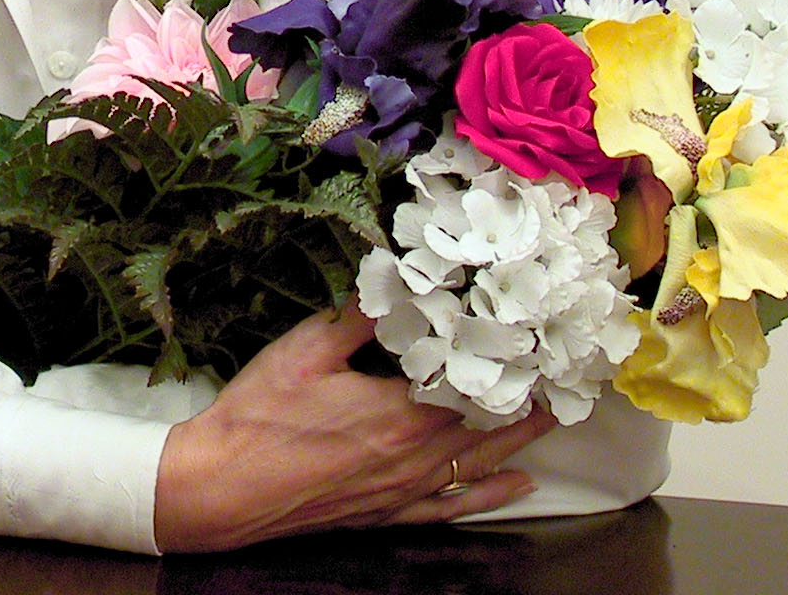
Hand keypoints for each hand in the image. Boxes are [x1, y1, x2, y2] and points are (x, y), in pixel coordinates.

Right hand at [153, 303, 556, 551]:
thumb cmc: (260, 415)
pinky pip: (453, 507)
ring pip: (480, 464)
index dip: (512, 361)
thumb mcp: (305, 350)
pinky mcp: (388, 512)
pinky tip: (517, 486)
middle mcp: (415, 455)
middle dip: (529, 398)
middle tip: (564, 372)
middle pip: (489, 424)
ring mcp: (404, 489)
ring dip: (521, 440)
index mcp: (399, 411)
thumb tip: (397, 277)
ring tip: (555, 417)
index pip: (474, 383)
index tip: (542, 339)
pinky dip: (491, 495)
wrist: (223, 487)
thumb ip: (358, 316)